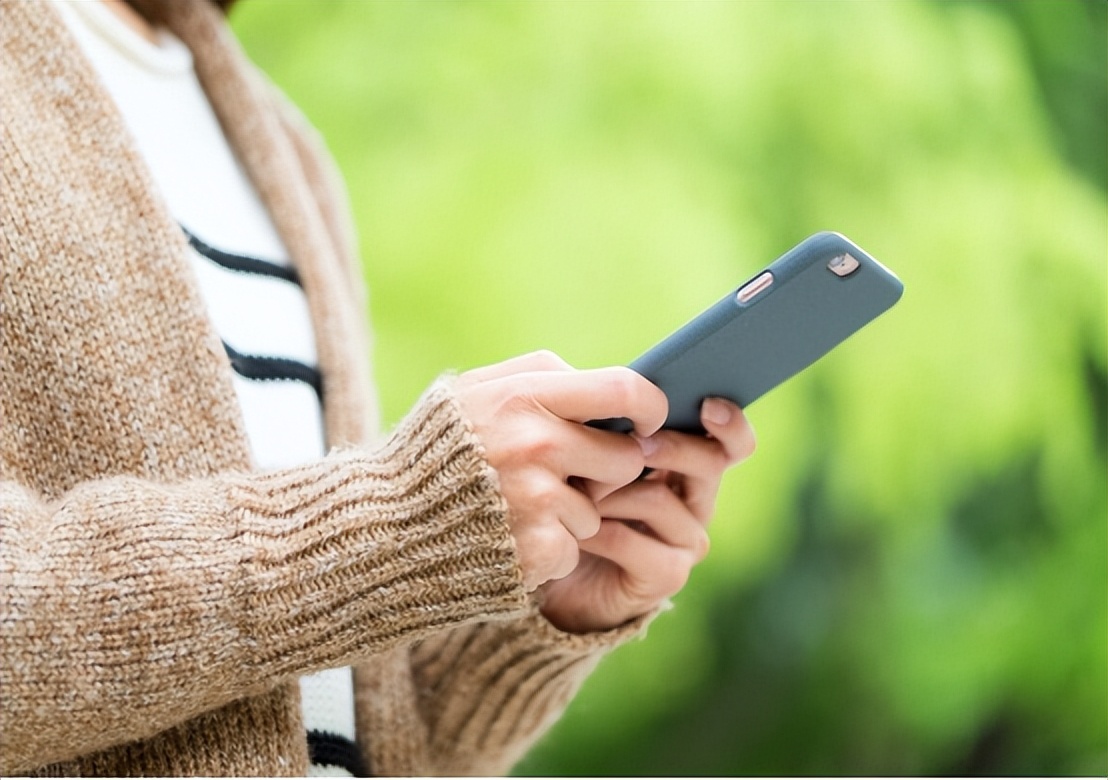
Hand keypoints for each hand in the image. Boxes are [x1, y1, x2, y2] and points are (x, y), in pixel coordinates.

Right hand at [455, 351, 667, 590]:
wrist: (379, 529)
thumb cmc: (434, 456)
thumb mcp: (471, 394)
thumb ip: (537, 378)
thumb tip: (609, 388)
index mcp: (523, 396)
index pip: (623, 389)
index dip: (650, 406)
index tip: (649, 421)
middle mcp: (536, 444)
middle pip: (625, 457)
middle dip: (606, 471)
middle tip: (569, 476)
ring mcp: (538, 499)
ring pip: (598, 508)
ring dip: (570, 514)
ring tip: (516, 510)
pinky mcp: (538, 548)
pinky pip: (574, 546)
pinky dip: (549, 549)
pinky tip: (509, 539)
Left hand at [540, 397, 754, 632]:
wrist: (560, 574)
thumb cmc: (574, 503)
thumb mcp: (591, 456)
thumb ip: (613, 429)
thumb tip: (616, 397)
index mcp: (688, 465)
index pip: (731, 443)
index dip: (730, 424)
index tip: (708, 404)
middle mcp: (697, 502)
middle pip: (708, 462)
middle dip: (668, 447)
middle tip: (633, 442)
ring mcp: (686, 542)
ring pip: (659, 499)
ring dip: (609, 491)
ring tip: (575, 489)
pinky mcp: (667, 576)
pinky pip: (632, 542)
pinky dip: (597, 531)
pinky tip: (575, 529)